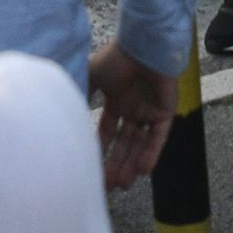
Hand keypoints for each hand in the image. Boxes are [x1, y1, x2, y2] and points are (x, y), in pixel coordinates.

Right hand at [90, 43, 176, 191]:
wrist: (143, 45)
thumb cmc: (117, 57)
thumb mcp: (92, 75)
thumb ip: (81, 93)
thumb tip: (66, 111)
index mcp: (117, 100)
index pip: (108, 131)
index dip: (101, 149)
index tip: (92, 169)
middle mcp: (133, 108)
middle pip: (124, 143)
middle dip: (115, 163)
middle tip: (108, 186)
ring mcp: (149, 110)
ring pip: (140, 144)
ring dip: (131, 163)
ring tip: (122, 184)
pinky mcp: (166, 112)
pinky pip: (159, 137)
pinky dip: (151, 154)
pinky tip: (142, 171)